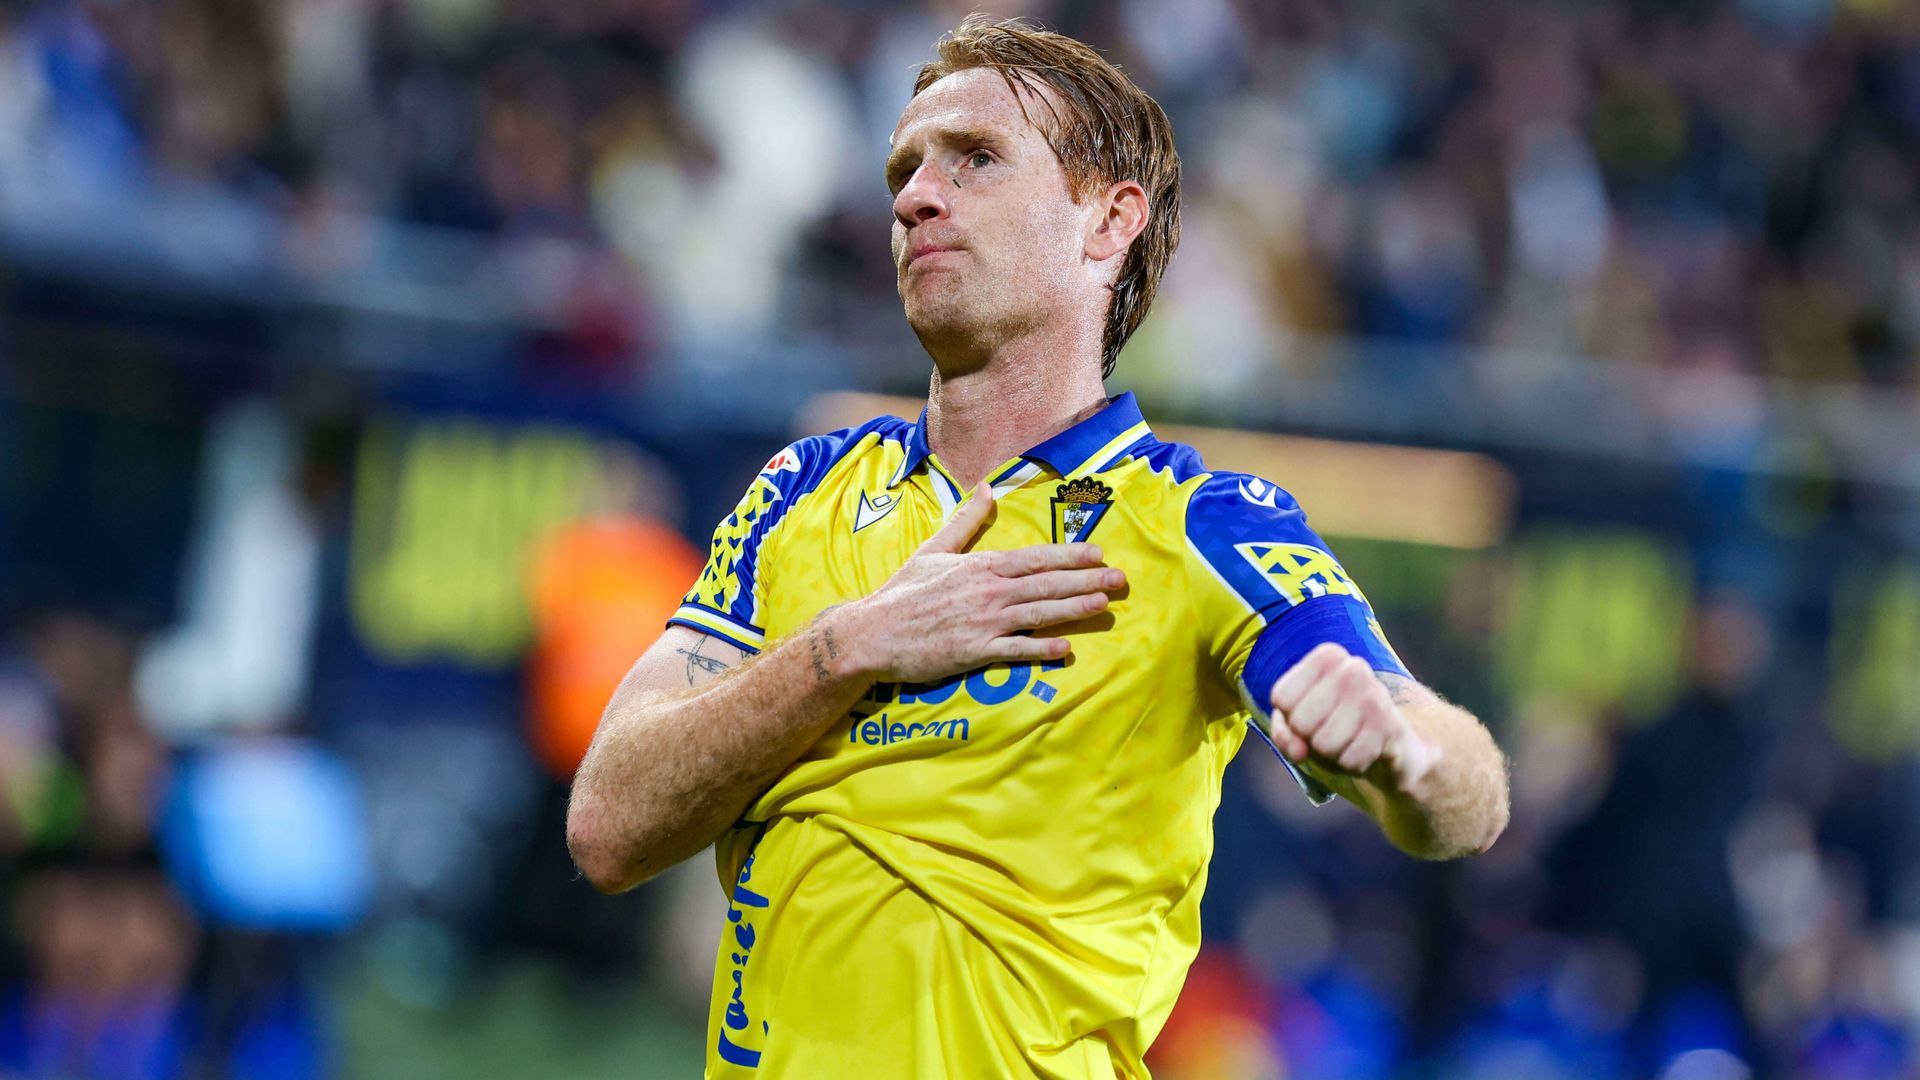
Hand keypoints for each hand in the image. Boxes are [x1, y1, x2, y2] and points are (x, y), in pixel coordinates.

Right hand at [832, 483, 1124, 682]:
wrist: (871, 633)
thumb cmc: (902, 592)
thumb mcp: (934, 550)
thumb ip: (965, 521)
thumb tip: (987, 489)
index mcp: (980, 566)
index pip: (1034, 557)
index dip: (1069, 555)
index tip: (1098, 552)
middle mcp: (987, 591)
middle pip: (1045, 583)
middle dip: (1086, 580)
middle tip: (1121, 578)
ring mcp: (982, 622)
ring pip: (1037, 613)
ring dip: (1073, 608)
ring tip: (1104, 604)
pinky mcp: (974, 651)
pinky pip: (1015, 650)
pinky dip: (1041, 649)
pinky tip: (1067, 648)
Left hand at [1268, 643, 1439, 798]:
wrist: (1393, 747)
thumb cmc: (1336, 728)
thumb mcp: (1300, 727)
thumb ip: (1284, 734)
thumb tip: (1299, 751)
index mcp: (1328, 656)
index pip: (1281, 697)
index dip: (1289, 718)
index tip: (1312, 713)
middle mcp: (1353, 668)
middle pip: (1301, 722)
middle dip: (1310, 739)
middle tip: (1333, 732)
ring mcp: (1375, 695)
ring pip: (1324, 744)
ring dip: (1332, 755)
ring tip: (1349, 741)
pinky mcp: (1391, 726)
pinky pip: (1349, 761)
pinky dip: (1352, 765)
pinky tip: (1366, 751)